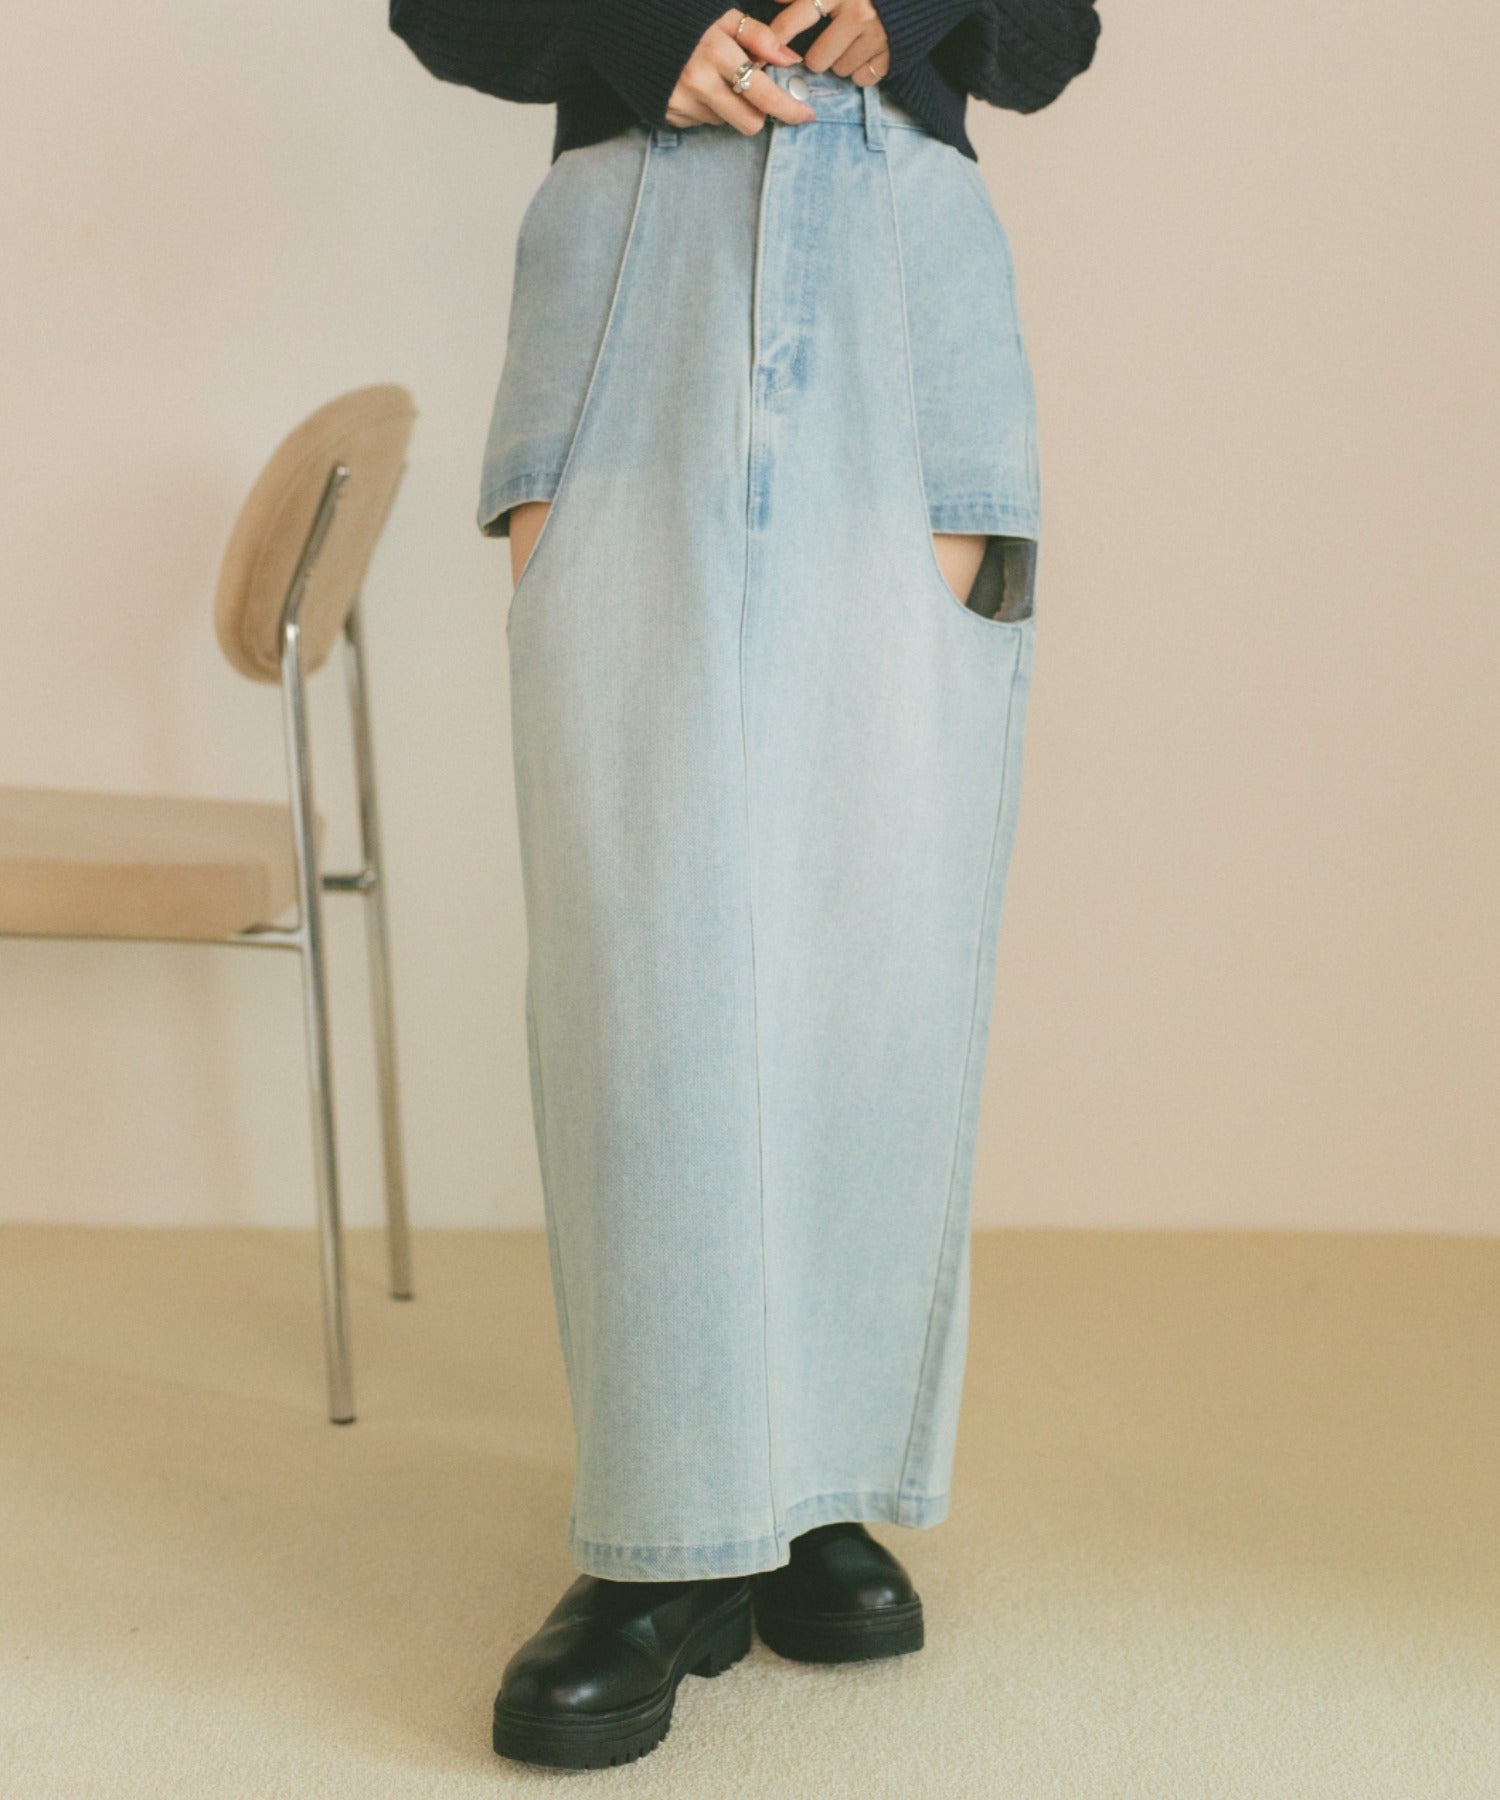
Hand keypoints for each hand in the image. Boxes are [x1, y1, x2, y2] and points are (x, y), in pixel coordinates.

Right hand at [665, 10, 818, 132]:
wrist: (631, 29)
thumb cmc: (684, 19)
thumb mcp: (723, 16)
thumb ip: (759, 36)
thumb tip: (790, 59)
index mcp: (716, 53)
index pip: (764, 95)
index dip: (789, 108)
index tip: (806, 115)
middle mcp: (699, 84)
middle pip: (749, 123)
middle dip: (758, 112)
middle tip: (754, 94)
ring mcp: (682, 103)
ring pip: (725, 122)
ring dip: (728, 106)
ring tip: (713, 79)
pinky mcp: (669, 115)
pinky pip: (702, 122)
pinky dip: (706, 108)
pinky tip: (695, 87)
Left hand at [765, 0, 889, 83]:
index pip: (794, 21)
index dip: (776, 40)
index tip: (763, 55)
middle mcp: (857, 11)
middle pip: (817, 59)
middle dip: (818, 57)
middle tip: (826, 46)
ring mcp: (876, 33)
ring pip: (840, 71)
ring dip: (840, 63)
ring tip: (849, 45)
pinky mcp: (892, 51)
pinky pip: (863, 78)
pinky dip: (861, 71)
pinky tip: (865, 54)